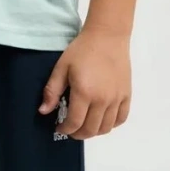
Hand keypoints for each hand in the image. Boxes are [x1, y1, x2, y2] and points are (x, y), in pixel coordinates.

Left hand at [37, 25, 131, 139]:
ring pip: (106, 128)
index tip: (59, 127)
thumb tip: (43, 111)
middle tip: (71, 129)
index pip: (75, 123)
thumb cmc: (82, 50)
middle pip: (90, 129)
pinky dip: (111, 124)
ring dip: (94, 131)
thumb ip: (52, 91)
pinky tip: (102, 119)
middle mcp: (102, 99)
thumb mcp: (61, 67)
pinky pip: (121, 118)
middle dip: (78, 134)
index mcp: (84, 93)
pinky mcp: (126, 94)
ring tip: (85, 125)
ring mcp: (116, 98)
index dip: (65, 129)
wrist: (107, 36)